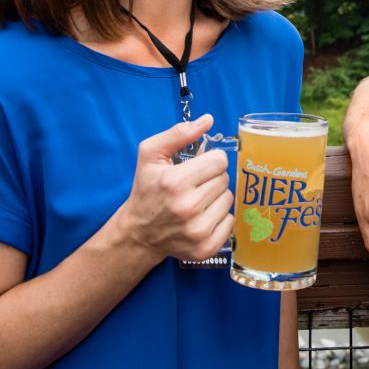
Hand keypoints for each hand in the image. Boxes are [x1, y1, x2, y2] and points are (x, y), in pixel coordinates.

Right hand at [112, 114, 234, 262]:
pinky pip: (230, 222)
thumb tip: (208, 120)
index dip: (209, 160)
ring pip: (229, 199)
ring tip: (197, 201)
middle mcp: (188, 207)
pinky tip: (202, 217)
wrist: (138, 233)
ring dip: (216, 197)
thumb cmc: (146, 191)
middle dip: (212, 178)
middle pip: (225, 179)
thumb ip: (178, 133)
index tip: (198, 168)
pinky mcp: (205, 248)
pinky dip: (220, 218)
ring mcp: (197, 231)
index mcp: (175, 182)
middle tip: (194, 185)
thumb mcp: (150, 155)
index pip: (220, 160)